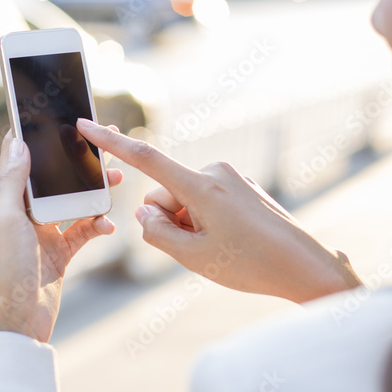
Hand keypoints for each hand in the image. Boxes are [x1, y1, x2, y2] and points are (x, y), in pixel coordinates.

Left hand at [0, 130, 122, 341]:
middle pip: (56, 179)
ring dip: (96, 192)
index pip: (24, 161)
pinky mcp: (59, 255)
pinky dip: (98, 226)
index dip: (42, 139)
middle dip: (80, 162)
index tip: (63, 117)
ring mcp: (43, 235)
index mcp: (8, 202)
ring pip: (75, 203)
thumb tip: (17, 142)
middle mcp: (25, 215)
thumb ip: (13, 182)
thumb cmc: (4, 271)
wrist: (14, 324)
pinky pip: (84, 232)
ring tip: (118, 181)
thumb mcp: (6, 220)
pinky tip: (108, 227)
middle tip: (106, 144)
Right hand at [76, 118, 361, 302]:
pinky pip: (207, 200)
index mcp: (200, 186)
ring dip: (190, 223)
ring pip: (186, 199)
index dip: (112, 143)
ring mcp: (231, 178)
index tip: (87, 125)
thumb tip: (144, 212)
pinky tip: (232, 243)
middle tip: (196, 251)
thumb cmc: (251, 264)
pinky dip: (207, 221)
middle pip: (165, 193)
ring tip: (220, 249)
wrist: (305, 265)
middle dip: (169, 219)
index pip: (145, 159)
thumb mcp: (193, 257)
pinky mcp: (242, 187)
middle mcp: (215, 173)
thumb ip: (157, 232)